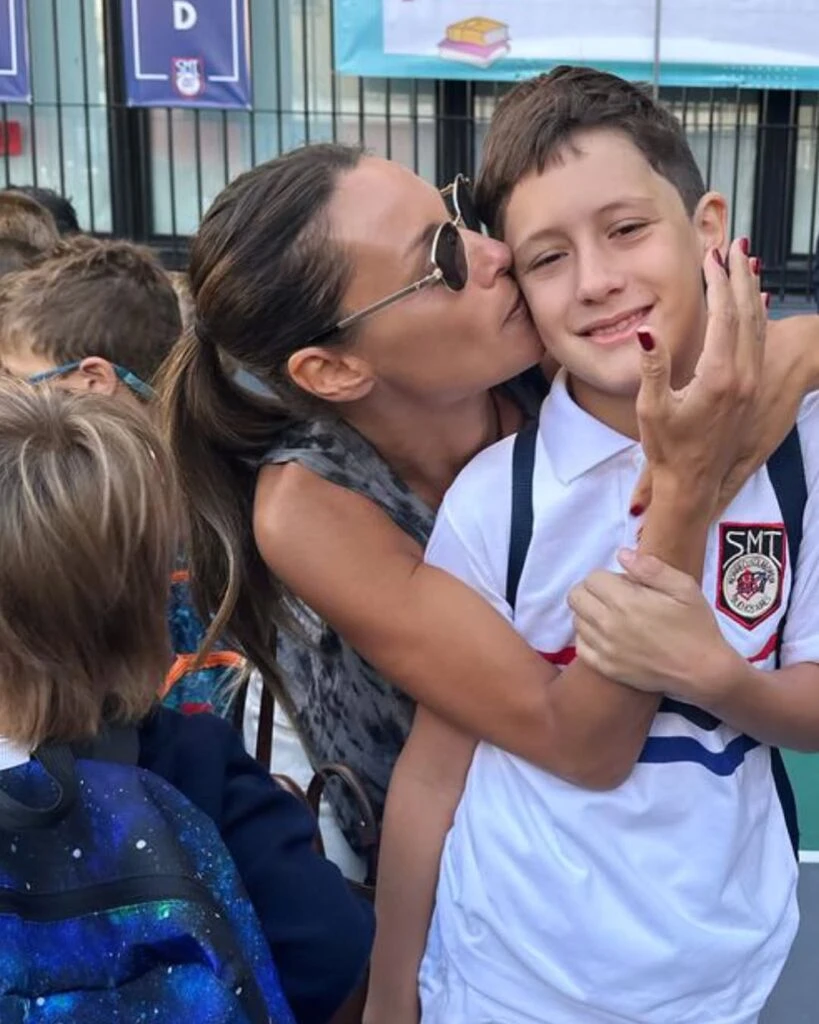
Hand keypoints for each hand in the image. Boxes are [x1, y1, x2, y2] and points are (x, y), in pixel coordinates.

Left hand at [568, 548, 744, 701]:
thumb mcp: (683, 587)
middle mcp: (608, 625)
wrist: (704, 671)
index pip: (592, 578)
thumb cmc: (696, 625)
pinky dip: (589, 637)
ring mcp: (605, 649)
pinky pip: (580, 646)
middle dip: (592, 591)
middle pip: (576, 597)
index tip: (625, 584)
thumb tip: (622, 555)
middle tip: (614, 596)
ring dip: (590, 613)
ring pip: (576, 620)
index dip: (608, 577)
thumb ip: (650, 567)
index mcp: (625, 601)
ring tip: (614, 616)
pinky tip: (608, 636)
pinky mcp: (606, 668)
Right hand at [631, 238, 763, 515]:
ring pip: (758, 326)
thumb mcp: (652, 408)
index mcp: (719, 376)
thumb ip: (653, 365)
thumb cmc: (668, 449)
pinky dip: (759, 318)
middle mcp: (742, 376)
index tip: (711, 257)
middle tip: (736, 245)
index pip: (723, 316)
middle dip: (740, 276)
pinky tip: (758, 306)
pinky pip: (759, 344)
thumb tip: (647, 329)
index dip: (718, 282)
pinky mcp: (750, 392)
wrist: (693, 483)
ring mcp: (750, 384)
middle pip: (746, 313)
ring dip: (752, 292)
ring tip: (748, 265)